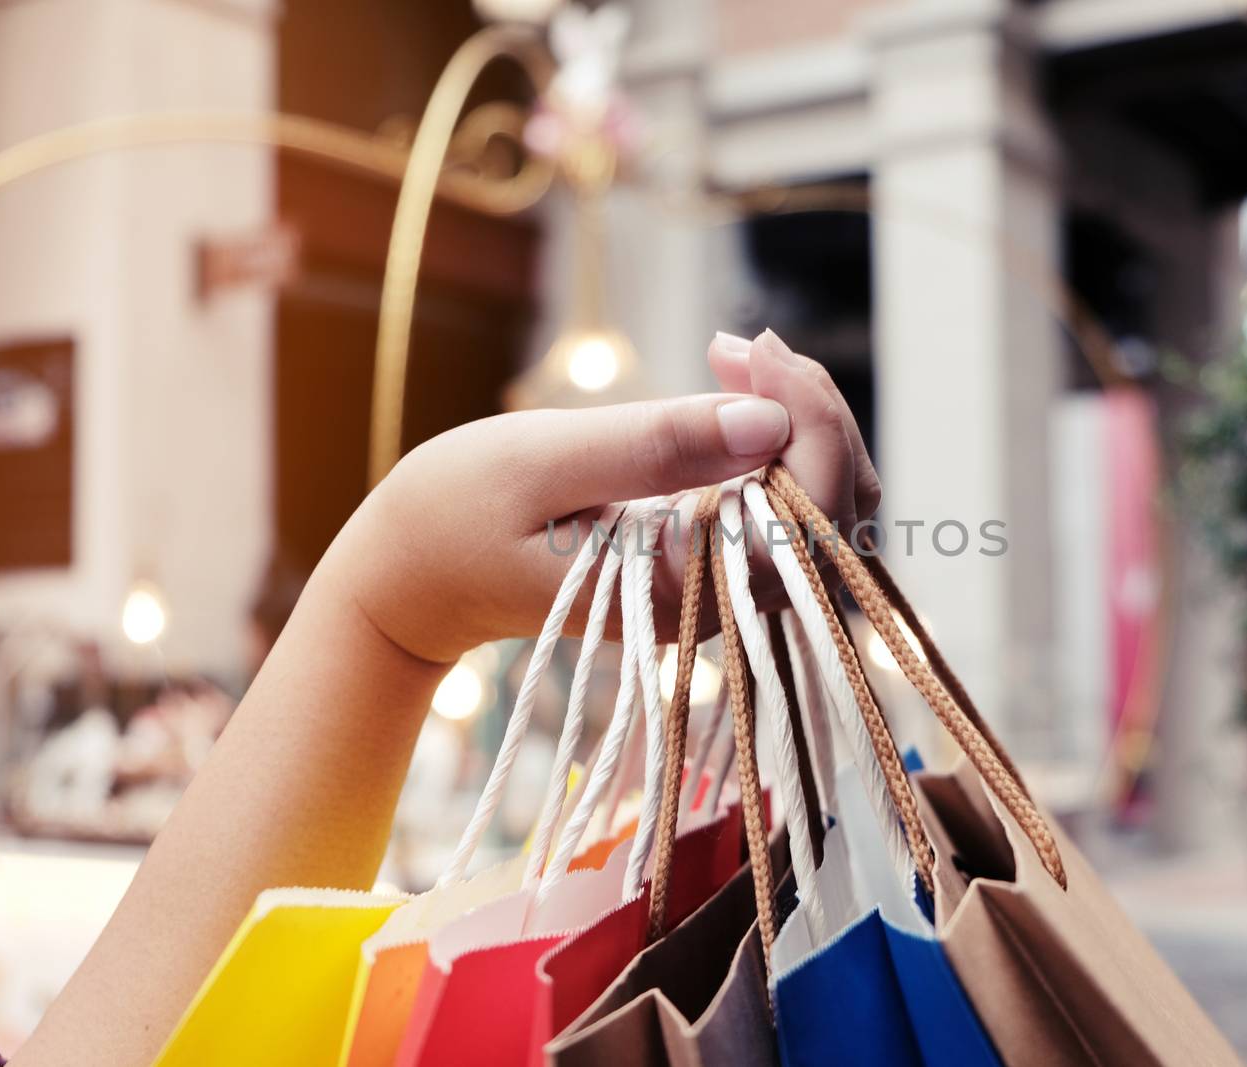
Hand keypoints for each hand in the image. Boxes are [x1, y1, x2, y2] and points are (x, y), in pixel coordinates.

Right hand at [336, 329, 880, 662]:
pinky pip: (783, 501)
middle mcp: (716, 600)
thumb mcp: (543, 465)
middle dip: (812, 411)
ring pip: (822, 507)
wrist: (409, 579)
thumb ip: (655, 446)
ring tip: (738, 355)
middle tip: (743, 345)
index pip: (809, 520)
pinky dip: (776, 435)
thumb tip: (768, 420)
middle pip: (837, 513)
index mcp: (680, 590)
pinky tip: (735, 385)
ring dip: (800, 419)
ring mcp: (716, 583)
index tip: (751, 353)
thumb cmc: (453, 520)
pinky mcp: (707, 557)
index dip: (809, 424)